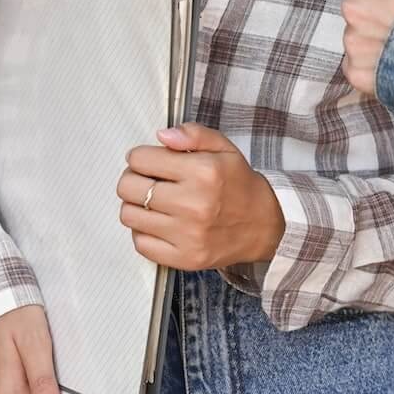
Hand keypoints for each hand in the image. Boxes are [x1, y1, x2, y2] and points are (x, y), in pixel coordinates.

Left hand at [117, 124, 285, 270]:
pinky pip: (140, 243)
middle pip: (129, 187)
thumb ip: (194, 134)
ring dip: (135, 204)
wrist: (264, 226)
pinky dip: (143, 231)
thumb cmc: (239, 184)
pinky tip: (158, 223)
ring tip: (152, 201)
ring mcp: (187, 235)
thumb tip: (162, 135)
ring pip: (129, 215)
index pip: (141, 159)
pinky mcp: (184, 258)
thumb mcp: (225, 148)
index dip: (139, 156)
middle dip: (132, 178)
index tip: (146, 160)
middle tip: (145, 179)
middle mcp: (193, 204)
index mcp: (203, 171)